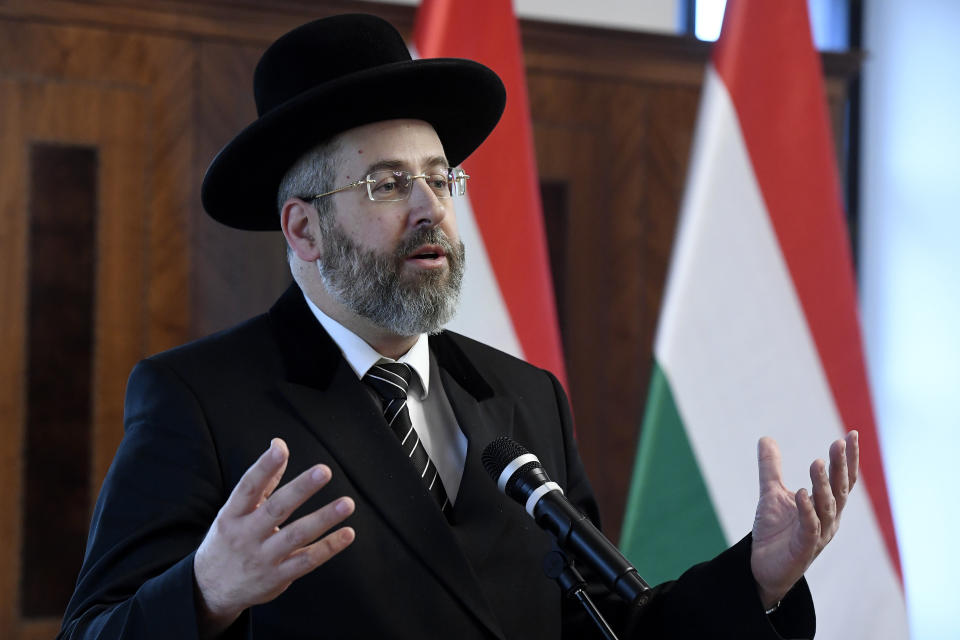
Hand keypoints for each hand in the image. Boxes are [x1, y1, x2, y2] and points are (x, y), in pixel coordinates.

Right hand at [193, 438, 355, 636]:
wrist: (211, 589)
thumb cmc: (229, 539)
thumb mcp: (235, 512)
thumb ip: (262, 482)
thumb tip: (279, 445)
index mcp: (233, 515)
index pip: (248, 487)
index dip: (263, 467)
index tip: (280, 448)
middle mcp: (246, 536)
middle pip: (276, 509)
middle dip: (301, 489)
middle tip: (324, 471)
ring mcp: (262, 558)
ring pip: (296, 536)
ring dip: (323, 519)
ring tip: (347, 503)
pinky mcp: (278, 577)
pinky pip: (307, 561)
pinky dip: (328, 547)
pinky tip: (348, 533)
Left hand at [750, 431, 858, 608]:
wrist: (762, 566)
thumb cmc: (775, 532)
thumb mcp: (771, 493)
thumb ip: (771, 468)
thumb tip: (766, 438)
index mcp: (825, 506)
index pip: (842, 480)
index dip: (849, 459)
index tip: (852, 435)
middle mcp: (828, 520)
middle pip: (839, 490)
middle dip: (840, 467)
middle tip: (839, 443)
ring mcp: (818, 535)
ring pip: (826, 507)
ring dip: (822, 484)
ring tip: (816, 462)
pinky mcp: (803, 549)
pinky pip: (809, 528)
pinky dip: (807, 510)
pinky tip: (802, 493)